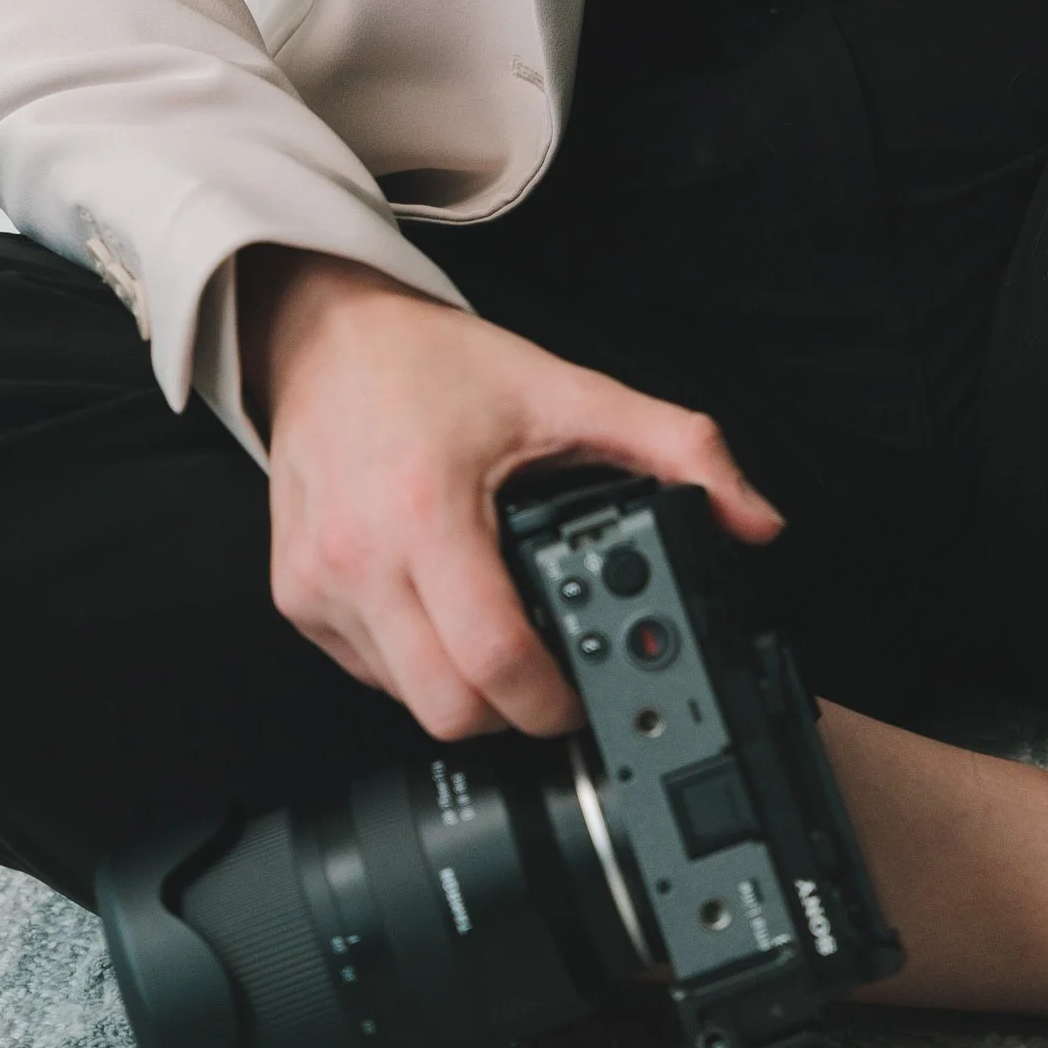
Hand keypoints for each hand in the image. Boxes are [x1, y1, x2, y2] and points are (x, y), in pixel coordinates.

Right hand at [244, 252, 783, 740]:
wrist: (324, 336)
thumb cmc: (435, 365)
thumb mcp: (566, 390)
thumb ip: (675, 448)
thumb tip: (754, 518)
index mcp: (426, 511)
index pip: (494, 663)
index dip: (554, 701)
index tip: (587, 693)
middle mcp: (360, 558)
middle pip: (448, 710)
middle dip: (513, 712)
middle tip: (551, 678)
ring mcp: (317, 585)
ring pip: (406, 703)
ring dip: (461, 689)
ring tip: (499, 632)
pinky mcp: (294, 597)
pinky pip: (367, 674)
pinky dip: (413, 664)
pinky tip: (442, 610)